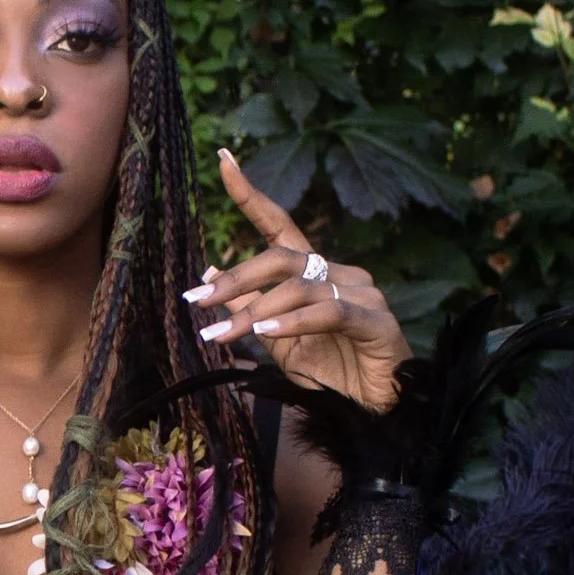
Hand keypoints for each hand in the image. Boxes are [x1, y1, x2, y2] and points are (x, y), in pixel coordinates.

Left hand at [187, 147, 410, 411]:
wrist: (372, 413)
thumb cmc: (329, 375)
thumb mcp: (277, 341)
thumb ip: (249, 306)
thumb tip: (211, 268)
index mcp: (315, 273)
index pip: (279, 225)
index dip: (251, 195)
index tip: (223, 160)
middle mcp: (340, 272)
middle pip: (281, 257)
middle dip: (235, 279)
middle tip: (196, 300)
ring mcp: (362, 292)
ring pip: (299, 286)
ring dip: (255, 311)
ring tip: (223, 336)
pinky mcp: (377, 320)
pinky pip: (328, 311)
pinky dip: (293, 322)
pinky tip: (267, 334)